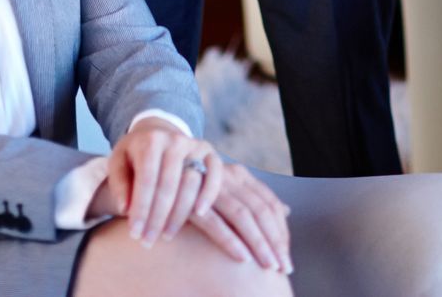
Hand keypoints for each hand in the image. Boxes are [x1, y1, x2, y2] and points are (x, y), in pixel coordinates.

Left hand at [94, 120, 220, 247]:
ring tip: (166, 235)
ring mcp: (195, 145)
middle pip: (168, 184)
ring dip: (179, 213)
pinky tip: (200, 213)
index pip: (146, 180)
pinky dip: (209, 193)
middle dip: (157, 217)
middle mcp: (174, 140)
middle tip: (147, 241)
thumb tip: (125, 208)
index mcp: (150, 141)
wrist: (157, 131)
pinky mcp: (210, 152)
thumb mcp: (118, 162)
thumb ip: (119, 183)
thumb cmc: (134, 155)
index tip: (134, 234)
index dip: (141, 209)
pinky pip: (215, 172)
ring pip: (191, 182)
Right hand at [186, 160, 292, 274]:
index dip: (281, 231)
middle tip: (285, 268)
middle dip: (276, 242)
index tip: (287, 255)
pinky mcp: (190, 200)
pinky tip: (242, 258)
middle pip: (262, 211)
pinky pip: (214, 223)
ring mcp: (211, 186)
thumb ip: (255, 199)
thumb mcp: (228, 188)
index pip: (270, 203)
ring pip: (243, 216)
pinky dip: (230, 240)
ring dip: (259, 244)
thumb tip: (287, 211)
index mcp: (240, 175)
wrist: (154, 174)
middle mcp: (229, 177)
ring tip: (270, 267)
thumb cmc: (196, 188)